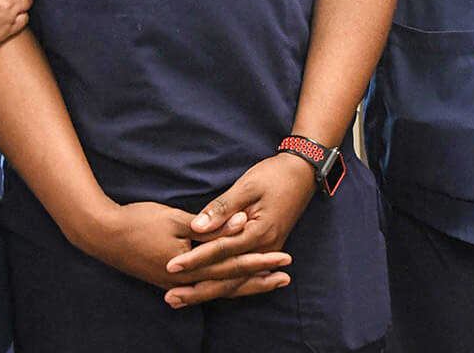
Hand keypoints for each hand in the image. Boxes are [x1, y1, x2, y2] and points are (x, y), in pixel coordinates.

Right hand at [80, 201, 291, 307]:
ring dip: (244, 284)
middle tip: (285, 276)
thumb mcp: (176, 220)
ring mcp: (176, 283)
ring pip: (218, 286)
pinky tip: (234, 282)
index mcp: (189, 266)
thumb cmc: (138, 222)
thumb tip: (241, 223)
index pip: (232, 264)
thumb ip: (210, 226)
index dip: (259, 260)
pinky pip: (204, 284)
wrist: (102, 235)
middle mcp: (185, 281)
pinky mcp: (170, 279)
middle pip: (229, 282)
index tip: (283, 258)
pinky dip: (223, 283)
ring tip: (268, 281)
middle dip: (258, 279)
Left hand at [164, 153, 318, 303]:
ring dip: (208, 292)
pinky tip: (207, 292)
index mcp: (259, 233)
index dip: (194, 260)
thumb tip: (197, 227)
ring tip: (181, 300)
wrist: (303, 174)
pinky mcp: (266, 251)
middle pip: (228, 277)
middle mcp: (266, 249)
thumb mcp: (247, 186)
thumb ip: (222, 209)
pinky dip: (224, 286)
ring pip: (235, 281)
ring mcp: (268, 252)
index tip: (171, 266)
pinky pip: (243, 275)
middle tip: (170, 299)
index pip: (220, 251)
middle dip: (198, 289)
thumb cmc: (274, 175)